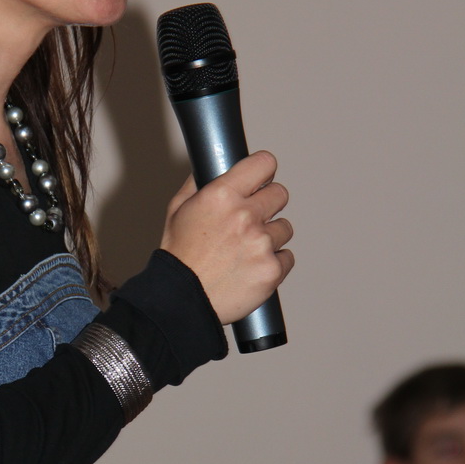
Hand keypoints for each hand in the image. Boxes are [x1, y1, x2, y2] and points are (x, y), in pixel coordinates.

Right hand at [160, 151, 292, 325]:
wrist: (181, 300)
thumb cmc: (178, 257)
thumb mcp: (177, 210)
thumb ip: (198, 184)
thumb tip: (211, 167)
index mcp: (221, 195)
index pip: (264, 163)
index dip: (263, 171)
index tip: (261, 179)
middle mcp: (245, 216)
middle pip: (280, 194)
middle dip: (268, 205)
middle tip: (251, 220)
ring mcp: (262, 244)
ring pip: (284, 228)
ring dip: (270, 237)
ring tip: (246, 251)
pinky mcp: (272, 269)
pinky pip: (287, 257)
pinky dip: (274, 262)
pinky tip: (252, 268)